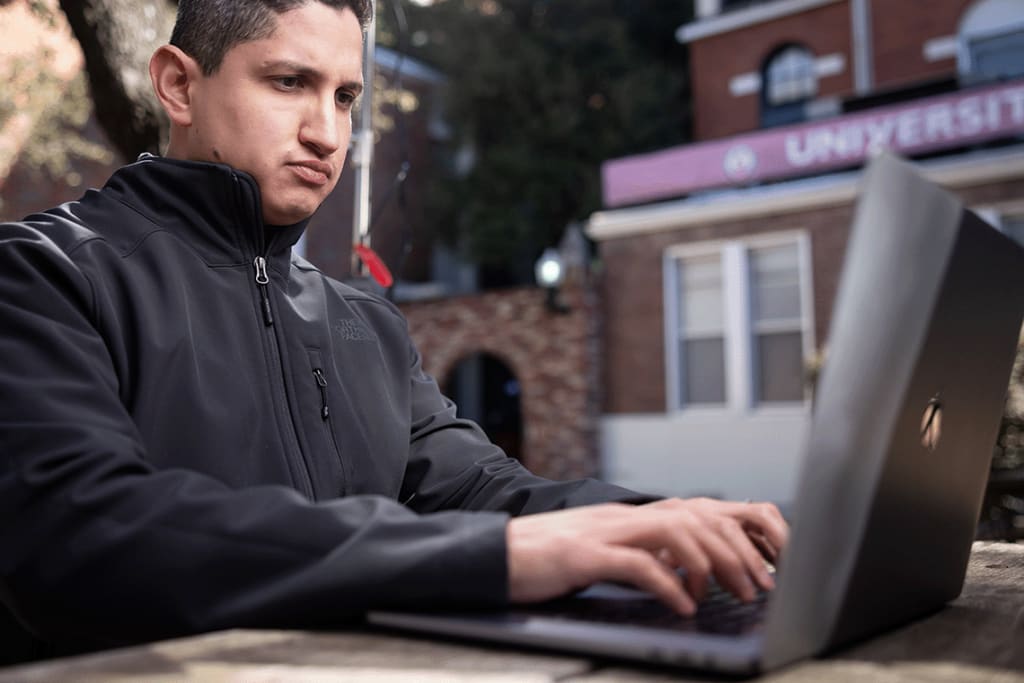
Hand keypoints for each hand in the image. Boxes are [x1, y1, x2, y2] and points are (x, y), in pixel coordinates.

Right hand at [506, 498, 787, 615]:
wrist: (495, 553)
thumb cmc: (548, 559)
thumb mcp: (604, 553)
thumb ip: (642, 555)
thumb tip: (682, 573)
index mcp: (629, 517)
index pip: (696, 510)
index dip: (735, 534)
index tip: (760, 566)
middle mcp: (621, 517)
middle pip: (695, 516)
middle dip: (735, 549)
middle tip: (757, 585)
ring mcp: (602, 532)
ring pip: (674, 530)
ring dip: (710, 562)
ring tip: (729, 593)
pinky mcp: (582, 555)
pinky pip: (635, 562)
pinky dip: (666, 583)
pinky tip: (682, 604)